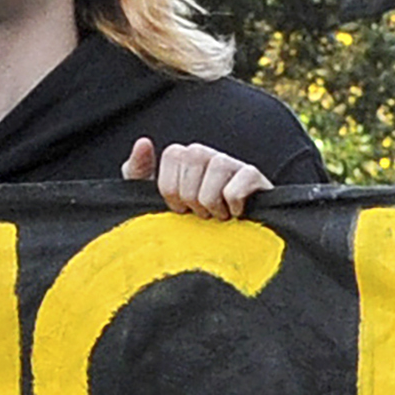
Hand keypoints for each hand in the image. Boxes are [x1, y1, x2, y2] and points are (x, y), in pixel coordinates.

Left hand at [126, 137, 270, 219]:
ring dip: (212, 201)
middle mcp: (210, 156)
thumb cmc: (188, 226)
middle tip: (199, 214)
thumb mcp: (154, 202)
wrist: (227, 252)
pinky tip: (235, 214)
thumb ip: (138, 173)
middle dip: (190, 195)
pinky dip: (234, 203)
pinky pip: (241, 179)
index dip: (170, 187)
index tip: (179, 208)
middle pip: (192, 156)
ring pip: (217, 165)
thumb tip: (143, 142)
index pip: (173, 153)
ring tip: (216, 217)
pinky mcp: (256, 178)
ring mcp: (234, 165)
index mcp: (186, 160)